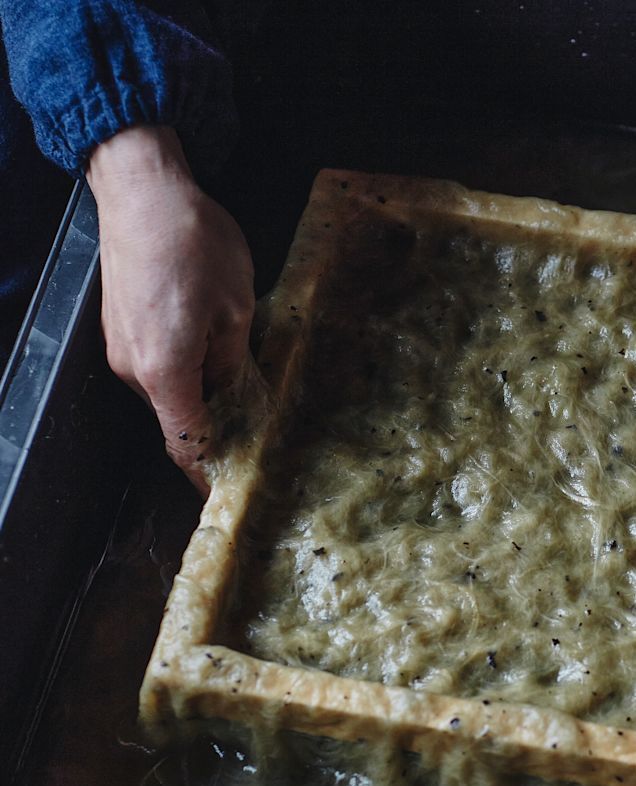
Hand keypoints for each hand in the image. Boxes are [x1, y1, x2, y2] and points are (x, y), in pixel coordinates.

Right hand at [86, 126, 253, 494]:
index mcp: (164, 372)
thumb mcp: (235, 309)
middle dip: (217, 430)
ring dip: (204, 395)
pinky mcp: (121, 329)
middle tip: (258, 430)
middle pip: (178, 420)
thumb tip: (238, 399)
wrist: (141, 189)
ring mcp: (120, 349)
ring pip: (169, 392)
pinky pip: (157, 366)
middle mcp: (133, 370)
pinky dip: (186, 370)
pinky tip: (214, 348)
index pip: (187, 444)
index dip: (209, 474)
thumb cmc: (193, 243)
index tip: (231, 491)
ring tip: (244, 380)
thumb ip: (234, 364)